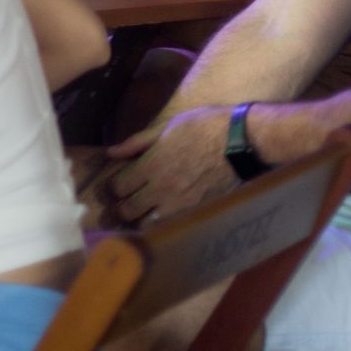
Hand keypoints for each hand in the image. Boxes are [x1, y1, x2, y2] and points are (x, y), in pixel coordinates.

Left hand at [107, 106, 236, 223]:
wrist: (238, 141)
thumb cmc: (203, 126)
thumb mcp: (169, 125)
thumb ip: (138, 142)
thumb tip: (111, 152)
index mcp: (152, 164)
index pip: (119, 186)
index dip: (115, 186)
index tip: (119, 182)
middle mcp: (161, 188)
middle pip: (128, 209)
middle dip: (123, 205)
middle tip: (127, 198)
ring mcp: (178, 203)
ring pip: (145, 222)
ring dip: (140, 217)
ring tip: (143, 208)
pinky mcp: (193, 211)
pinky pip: (167, 225)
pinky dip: (160, 222)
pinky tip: (161, 214)